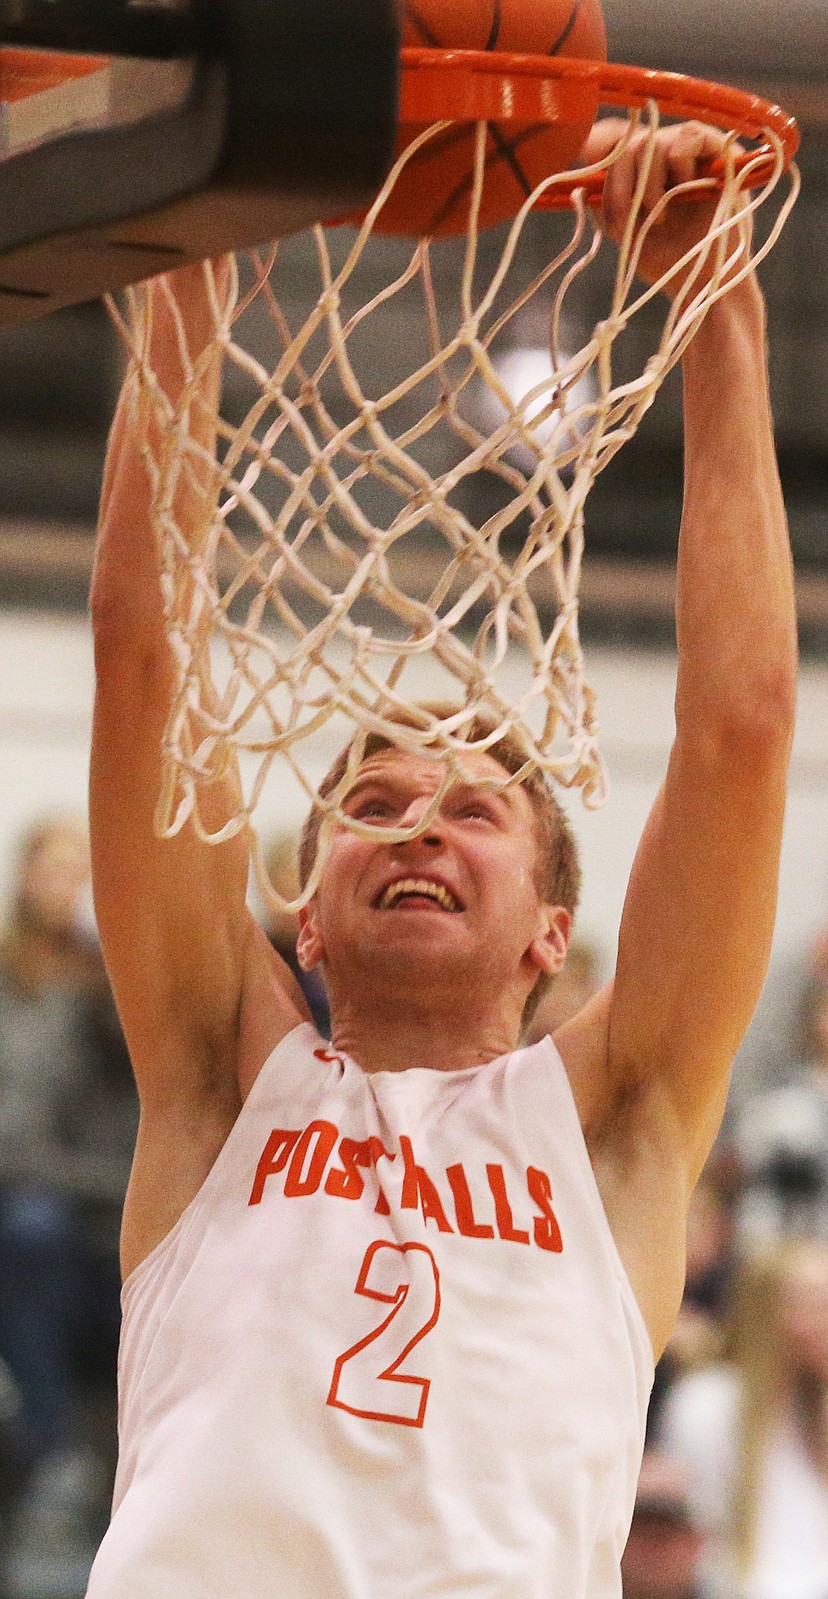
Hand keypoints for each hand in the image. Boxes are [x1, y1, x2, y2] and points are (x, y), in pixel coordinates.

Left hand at [583, 118, 752, 297]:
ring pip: (653, 140)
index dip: (599, 151)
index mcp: (642, 169)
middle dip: (622, 187)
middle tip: (635, 219)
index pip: (613, 143)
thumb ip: (607, 207)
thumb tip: (581, 189)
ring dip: (649, 183)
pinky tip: (686, 191)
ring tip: (662, 216)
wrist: (702, 280)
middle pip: (629, 145)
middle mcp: (665, 152)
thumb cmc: (668, 258)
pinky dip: (680, 163)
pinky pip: (689, 134)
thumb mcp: (626, 233)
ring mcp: (691, 148)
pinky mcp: (718, 149)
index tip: (593, 177)